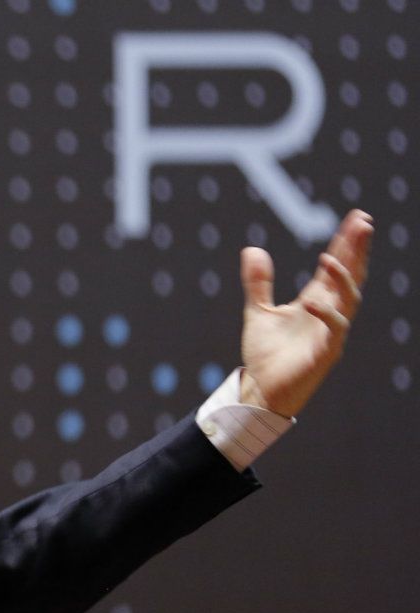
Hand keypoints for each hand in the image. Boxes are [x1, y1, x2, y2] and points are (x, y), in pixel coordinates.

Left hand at [237, 209, 373, 417]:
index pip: (337, 266)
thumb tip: (253, 249)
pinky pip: (333, 330)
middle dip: (357, 250)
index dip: (346, 243)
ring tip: (330, 257)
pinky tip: (310, 301)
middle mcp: (328, 312)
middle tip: (363, 223)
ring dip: (342, 278)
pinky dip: (325, 314)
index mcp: (316, 301)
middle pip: (351, 276)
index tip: (358, 218)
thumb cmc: (266, 354)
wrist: (261, 389)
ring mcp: (330, 332)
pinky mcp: (325, 352)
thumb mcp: (258, 311)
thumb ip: (258, 282)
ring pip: (347, 300)